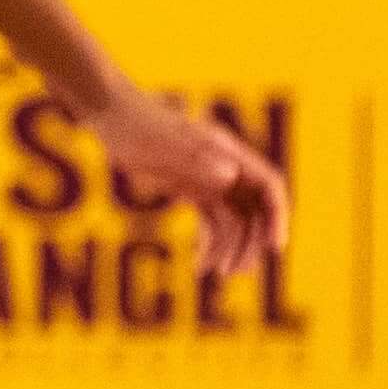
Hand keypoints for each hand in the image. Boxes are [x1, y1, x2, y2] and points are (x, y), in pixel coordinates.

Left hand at [84, 80, 289, 280]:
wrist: (110, 115)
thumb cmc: (138, 124)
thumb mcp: (164, 142)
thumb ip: (196, 157)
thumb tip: (230, 176)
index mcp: (227, 151)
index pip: (268, 186)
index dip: (276, 216)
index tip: (274, 246)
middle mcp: (225, 167)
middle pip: (253, 210)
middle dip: (249, 242)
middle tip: (234, 271)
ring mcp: (209, 179)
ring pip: (234, 221)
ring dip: (230, 248)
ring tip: (215, 273)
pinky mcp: (191, 189)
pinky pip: (212, 222)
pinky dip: (210, 244)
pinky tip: (200, 265)